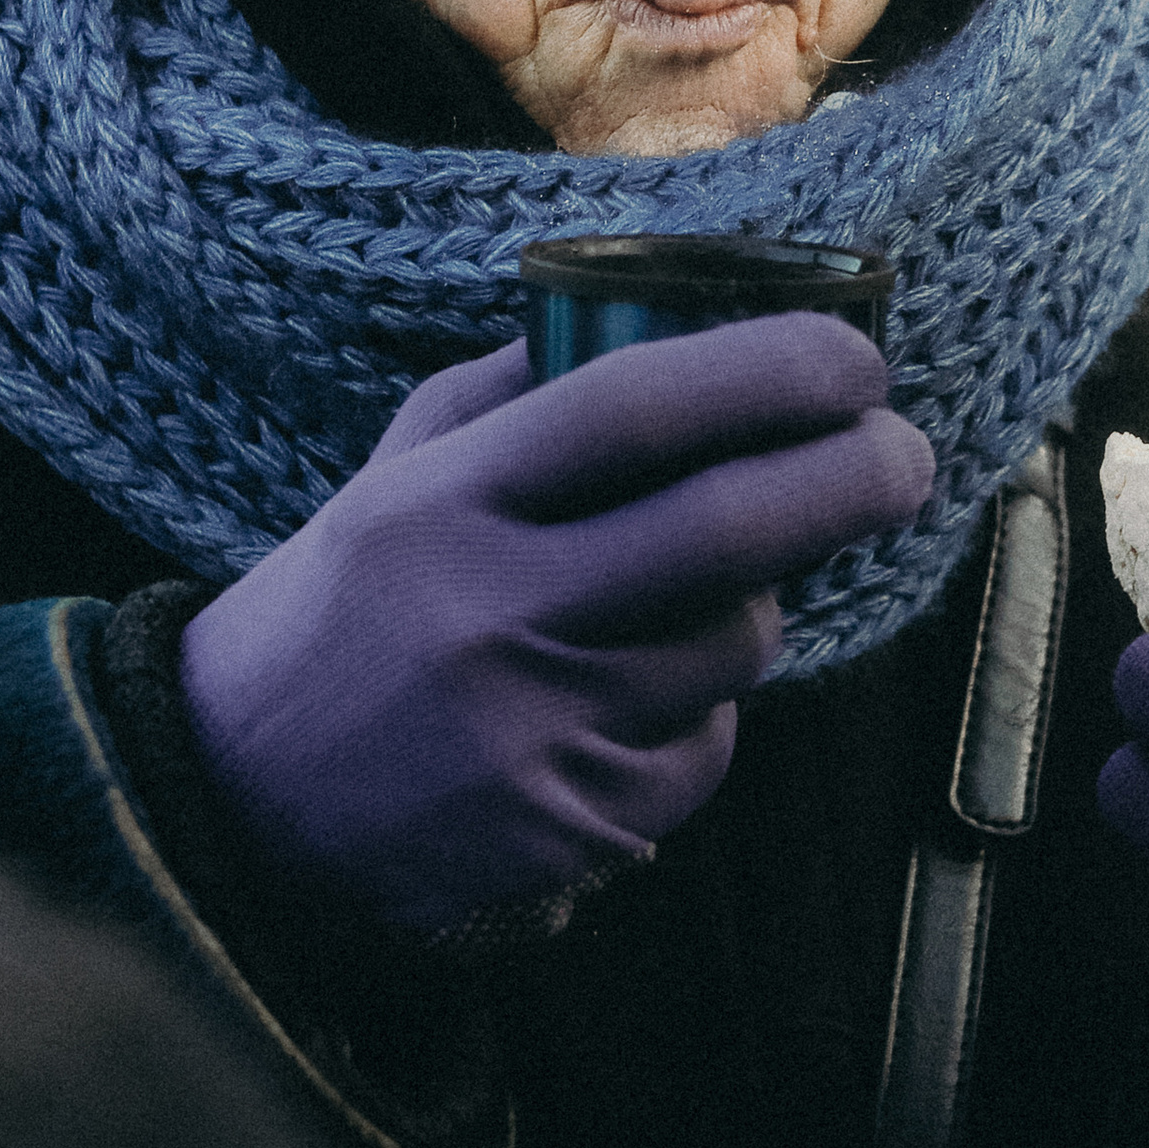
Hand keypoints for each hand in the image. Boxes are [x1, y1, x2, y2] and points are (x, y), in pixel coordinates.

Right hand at [179, 315, 933, 933]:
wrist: (244, 801)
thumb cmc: (347, 607)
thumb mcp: (399, 473)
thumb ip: (515, 394)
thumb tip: (670, 319)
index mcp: (446, 502)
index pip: (632, 409)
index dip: (766, 371)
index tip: (856, 356)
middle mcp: (491, 612)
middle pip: (724, 528)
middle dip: (850, 477)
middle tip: (905, 452)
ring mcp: (536, 731)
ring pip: (734, 646)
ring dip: (756, 609)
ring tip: (698, 595)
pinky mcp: (571, 828)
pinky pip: (703, 750)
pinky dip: (698, 717)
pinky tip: (630, 705)